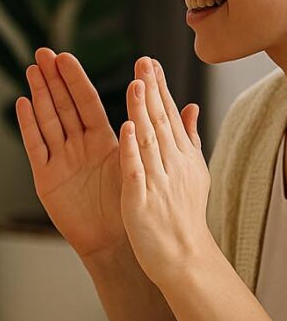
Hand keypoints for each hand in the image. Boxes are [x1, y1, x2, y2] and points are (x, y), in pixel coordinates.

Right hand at [17, 48, 199, 261]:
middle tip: (43, 53)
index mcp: (102, 140)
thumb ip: (161, 132)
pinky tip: (23, 103)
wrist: (118, 243)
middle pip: (63, 106)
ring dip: (39, 95)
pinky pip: (35, 147)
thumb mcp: (147, 162)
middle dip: (53, 80)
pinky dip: (29, 125)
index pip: (86, 102)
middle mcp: (78, 146)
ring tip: (31, 70)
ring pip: (47, 120)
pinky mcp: (46, 178)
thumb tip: (188, 104)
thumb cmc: (132, 205)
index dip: (75, 80)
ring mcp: (60, 160)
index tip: (65, 56)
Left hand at [119, 56, 212, 285]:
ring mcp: (158, 181)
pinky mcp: (142, 200)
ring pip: (149, 140)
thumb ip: (188, 139)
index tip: (150, 63)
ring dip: (141, 111)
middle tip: (142, 61)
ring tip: (136, 84)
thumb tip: (191, 106)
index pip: (168, 116)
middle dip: (151, 90)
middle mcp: (172, 165)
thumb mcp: (193, 173)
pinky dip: (132, 149)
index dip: (159, 88)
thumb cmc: (183, 216)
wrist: (184, 258)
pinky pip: (136, 170)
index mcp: (181, 157)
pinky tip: (127, 128)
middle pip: (160, 121)